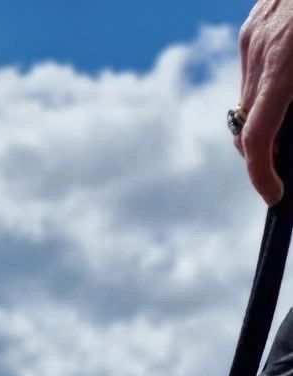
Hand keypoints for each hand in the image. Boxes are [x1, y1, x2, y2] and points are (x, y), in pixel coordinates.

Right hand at [238, 0, 292, 203]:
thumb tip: (289, 139)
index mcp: (284, 64)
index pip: (257, 138)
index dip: (261, 176)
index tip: (274, 196)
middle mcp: (260, 49)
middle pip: (247, 123)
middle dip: (263, 153)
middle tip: (283, 173)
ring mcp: (254, 31)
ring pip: (246, 97)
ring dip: (265, 120)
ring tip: (286, 134)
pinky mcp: (256, 19)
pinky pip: (253, 67)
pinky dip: (267, 89)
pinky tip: (289, 85)